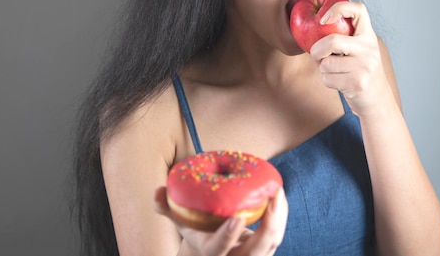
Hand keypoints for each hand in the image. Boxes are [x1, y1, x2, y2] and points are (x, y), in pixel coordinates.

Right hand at [154, 187, 287, 255]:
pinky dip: (281, 216)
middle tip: (274, 197)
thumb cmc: (197, 232)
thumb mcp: (181, 223)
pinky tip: (279, 196)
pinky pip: (276, 235)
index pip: (218, 250)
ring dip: (279, 217)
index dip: (227, 237)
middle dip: (269, 226)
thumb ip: (168, 208)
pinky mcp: (265, 250)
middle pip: (256, 252)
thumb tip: (157, 191)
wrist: (213, 252)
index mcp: (210, 254)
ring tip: (278, 191)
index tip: (236, 218)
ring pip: (272, 242)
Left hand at [309, 0, 391, 115]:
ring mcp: (365, 66)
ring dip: (323, 69)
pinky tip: (338, 82)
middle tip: (316, 54)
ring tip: (333, 71)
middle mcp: (369, 48)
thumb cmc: (361, 67)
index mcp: (368, 34)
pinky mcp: (358, 83)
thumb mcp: (359, 43)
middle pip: (333, 41)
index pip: (358, 9)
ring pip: (326, 64)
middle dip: (317, 50)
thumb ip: (348, 22)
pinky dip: (327, 81)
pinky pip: (328, 79)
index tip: (322, 18)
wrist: (376, 99)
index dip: (338, 8)